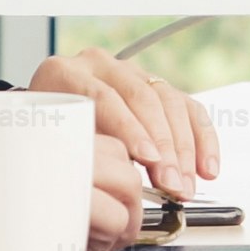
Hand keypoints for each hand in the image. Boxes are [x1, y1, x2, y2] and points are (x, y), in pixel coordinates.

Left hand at [30, 47, 222, 198]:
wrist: (44, 128)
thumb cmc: (43, 142)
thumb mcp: (46, 144)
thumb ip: (75, 153)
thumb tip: (107, 180)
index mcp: (65, 73)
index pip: (105, 98)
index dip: (130, 130)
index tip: (147, 159)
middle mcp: (101, 66)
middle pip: (144, 100)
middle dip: (164, 146)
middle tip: (171, 182)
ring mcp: (132, 73)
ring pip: (170, 103)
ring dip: (185, 149)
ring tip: (186, 184)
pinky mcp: (157, 87)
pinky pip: (189, 109)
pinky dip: (202, 140)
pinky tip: (206, 168)